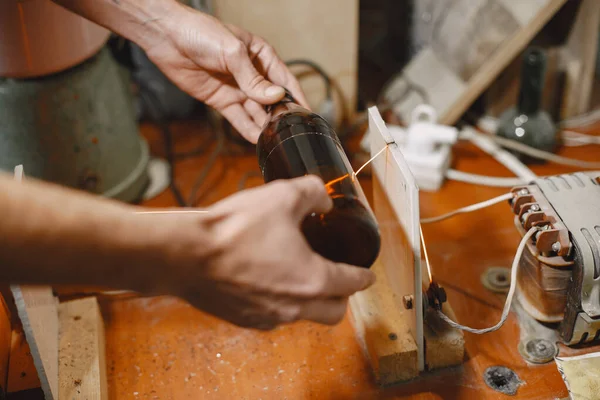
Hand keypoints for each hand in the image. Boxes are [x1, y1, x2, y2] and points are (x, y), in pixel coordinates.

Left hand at [144, 4, 308, 142]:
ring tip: (274, 140)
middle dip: (281, 116)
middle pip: (273, 100)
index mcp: (262, 56)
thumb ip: (253, 79)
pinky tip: (257, 139)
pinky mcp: (221, 101)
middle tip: (289, 133)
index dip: (297, 98)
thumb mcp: (233, 52)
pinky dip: (247, 129)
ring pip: (257, 112)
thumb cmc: (200, 32)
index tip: (308, 116)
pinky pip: (238, 118)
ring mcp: (237, 89)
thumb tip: (276, 97)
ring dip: (265, 125)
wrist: (167, 37)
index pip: (286, 81)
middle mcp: (253, 74)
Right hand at [160, 176, 374, 329]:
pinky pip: (273, 317)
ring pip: (303, 316)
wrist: (185, 254)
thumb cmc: (233, 228)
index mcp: (312, 279)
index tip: (367, 276)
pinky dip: (280, 303)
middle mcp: (293, 306)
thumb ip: (313, 193)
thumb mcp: (282, 196)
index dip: (364, 277)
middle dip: (342, 297)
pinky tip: (268, 280)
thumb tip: (323, 198)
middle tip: (337, 278)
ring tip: (299, 275)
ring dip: (310, 301)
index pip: (351, 284)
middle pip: (333, 313)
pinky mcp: (244, 319)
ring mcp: (267, 317)